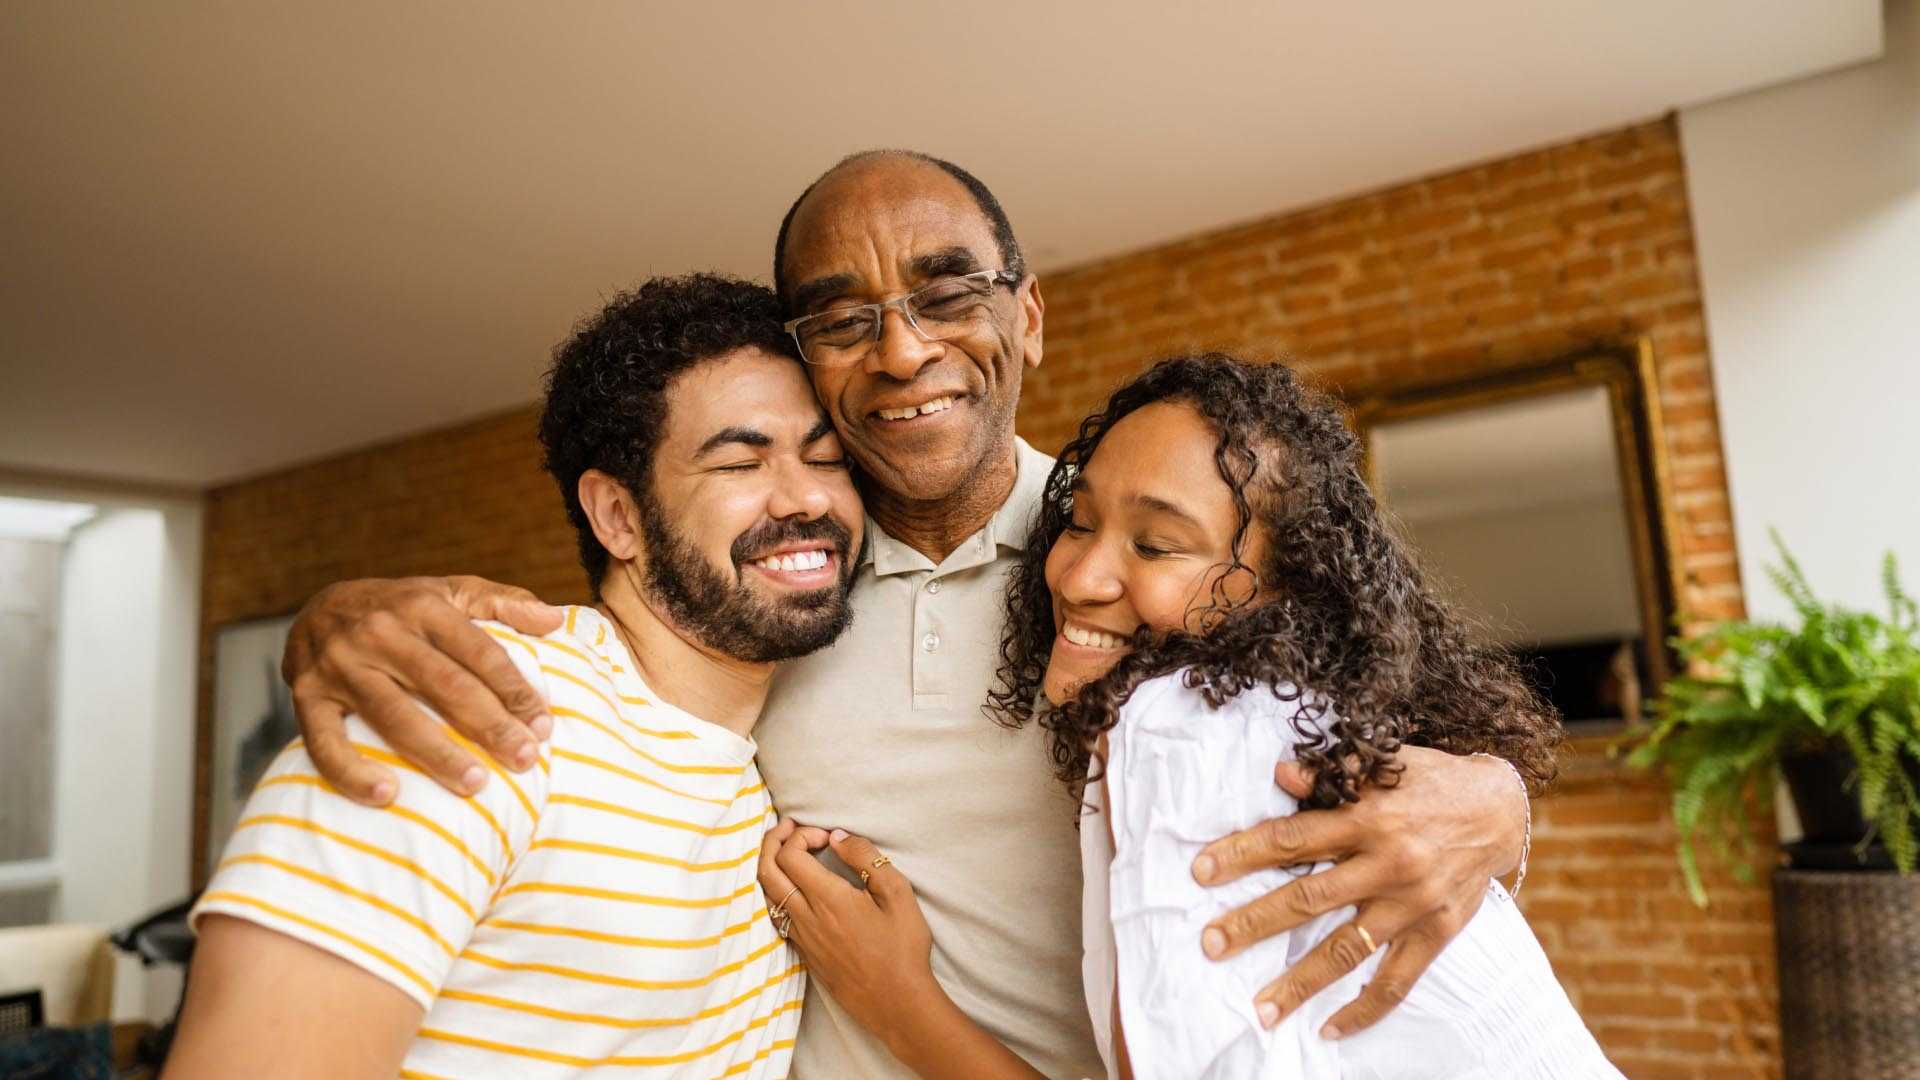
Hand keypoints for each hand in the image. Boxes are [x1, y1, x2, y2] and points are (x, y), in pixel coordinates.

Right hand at [282, 575, 563, 804]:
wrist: (316, 606)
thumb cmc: (401, 607)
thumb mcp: (450, 590)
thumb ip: (503, 602)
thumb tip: (554, 621)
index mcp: (422, 605)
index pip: (479, 652)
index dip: (514, 689)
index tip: (543, 725)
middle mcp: (380, 631)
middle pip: (444, 685)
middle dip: (489, 725)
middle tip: (524, 759)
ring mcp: (340, 665)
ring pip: (393, 715)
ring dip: (436, 753)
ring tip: (475, 783)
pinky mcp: (305, 696)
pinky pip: (325, 741)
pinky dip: (353, 771)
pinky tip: (388, 796)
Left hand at [756, 821, 940, 1051]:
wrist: (896, 1002)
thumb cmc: (902, 947)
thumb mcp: (897, 894)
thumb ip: (865, 858)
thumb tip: (838, 836)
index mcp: (828, 899)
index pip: (789, 855)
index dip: (801, 835)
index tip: (826, 837)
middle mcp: (806, 917)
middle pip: (766, 871)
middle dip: (772, 841)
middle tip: (789, 827)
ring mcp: (801, 938)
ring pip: (766, 894)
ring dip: (770, 865)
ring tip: (787, 850)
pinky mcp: (803, 953)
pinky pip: (776, 915)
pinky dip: (776, 890)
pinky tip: (794, 886)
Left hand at [1191, 746, 1525, 1037]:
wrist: (1500, 807)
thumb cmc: (1430, 780)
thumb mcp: (1385, 762)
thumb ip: (1332, 771)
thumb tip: (1280, 771)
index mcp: (1369, 817)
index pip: (1293, 838)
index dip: (1244, 853)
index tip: (1201, 871)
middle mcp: (1389, 863)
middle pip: (1309, 897)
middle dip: (1255, 922)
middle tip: (1211, 943)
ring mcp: (1412, 904)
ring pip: (1346, 949)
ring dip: (1299, 982)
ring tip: (1260, 1010)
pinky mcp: (1436, 932)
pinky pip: (1398, 981)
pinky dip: (1365, 1009)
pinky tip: (1330, 1029)